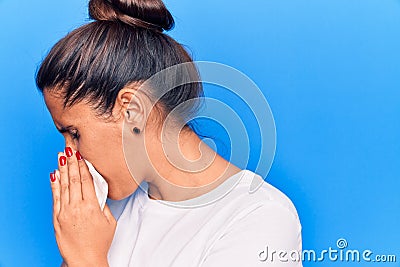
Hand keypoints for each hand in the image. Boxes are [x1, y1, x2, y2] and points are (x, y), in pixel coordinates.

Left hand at [50, 147, 115, 266]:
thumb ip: (103, 204)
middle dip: (72, 161)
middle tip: (70, 147)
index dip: (83, 165)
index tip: (81, 154)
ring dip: (63, 169)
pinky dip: (54, 185)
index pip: (86, 180)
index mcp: (92, 206)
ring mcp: (65, 212)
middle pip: (74, 179)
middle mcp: (77, 207)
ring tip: (61, 155)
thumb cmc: (100, 242)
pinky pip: (55, 197)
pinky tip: (54, 174)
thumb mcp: (109, 221)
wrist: (85, 259)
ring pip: (63, 185)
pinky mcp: (57, 218)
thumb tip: (97, 191)